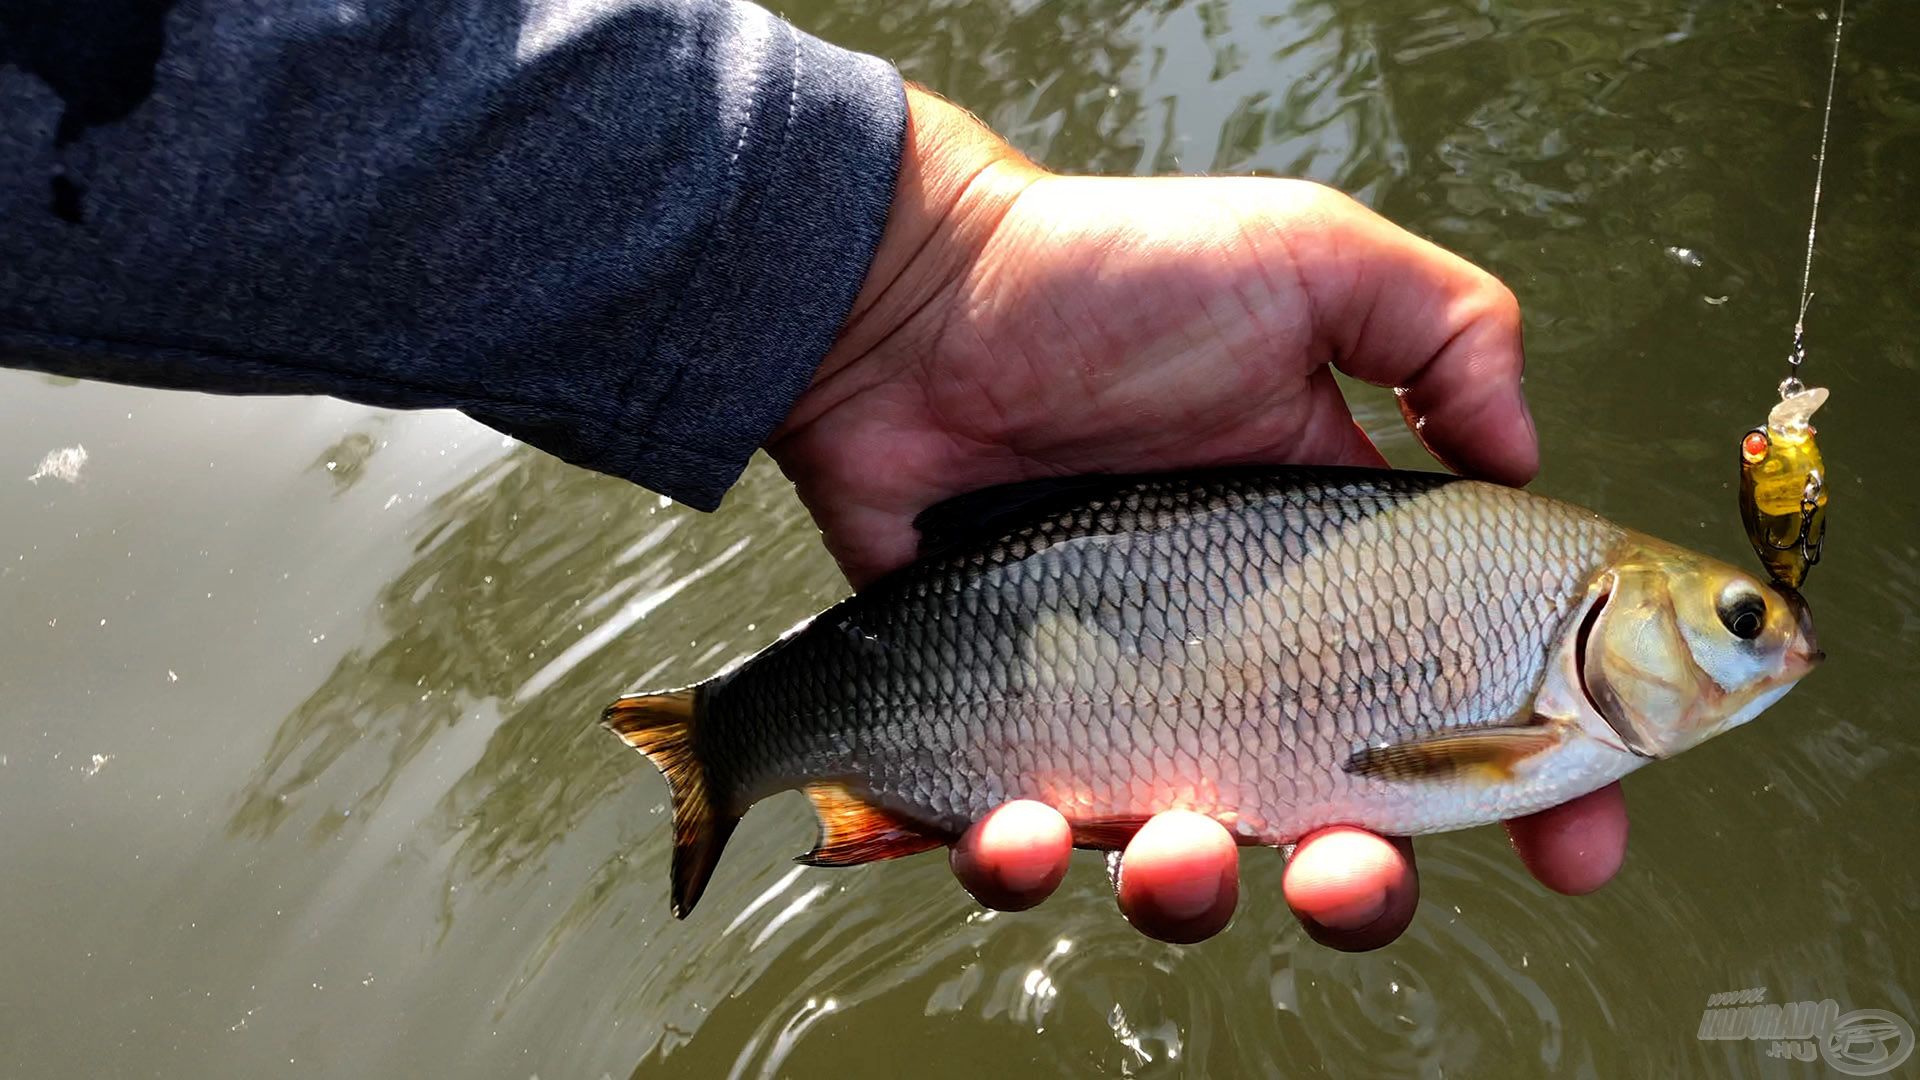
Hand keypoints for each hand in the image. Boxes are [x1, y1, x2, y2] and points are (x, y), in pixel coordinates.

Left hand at [767, 88, 1628, 946]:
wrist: (911, 305)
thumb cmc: (1108, 277)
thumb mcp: (1315, 259)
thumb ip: (1451, 331)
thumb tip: (1530, 458)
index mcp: (1334, 573)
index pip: (1461, 703)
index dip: (1538, 792)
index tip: (1582, 853)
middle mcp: (1238, 659)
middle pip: (1334, 827)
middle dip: (1361, 885)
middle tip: (1340, 868)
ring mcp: (1117, 705)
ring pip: (1182, 866)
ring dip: (1193, 892)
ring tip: (1171, 844)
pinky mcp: (998, 730)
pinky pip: (1019, 844)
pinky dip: (1023, 865)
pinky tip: (1018, 825)